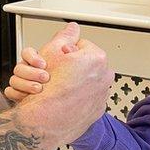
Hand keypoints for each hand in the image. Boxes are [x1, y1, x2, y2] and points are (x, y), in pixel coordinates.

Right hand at [4, 28, 77, 102]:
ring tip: (39, 89)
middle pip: (19, 66)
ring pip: (13, 79)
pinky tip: (28, 97)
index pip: (28, 52)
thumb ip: (68, 41)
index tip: (44, 64)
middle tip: (45, 77)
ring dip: (25, 84)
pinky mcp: (21, 98)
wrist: (63, 106)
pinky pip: (10, 92)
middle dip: (31, 72)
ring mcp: (24, 85)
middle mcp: (30, 72)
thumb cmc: (67, 82)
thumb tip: (73, 27)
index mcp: (39, 62)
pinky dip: (18, 94)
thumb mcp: (69, 58)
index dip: (33, 57)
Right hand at [14, 24, 113, 145]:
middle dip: (72, 66)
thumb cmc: (47, 89)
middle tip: (56, 73)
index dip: (65, 52)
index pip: (81, 46)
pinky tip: (64, 99)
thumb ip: (64, 36)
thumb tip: (72, 28)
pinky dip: (77, 98)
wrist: (45, 122)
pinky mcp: (97, 111)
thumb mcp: (51, 52)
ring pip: (86, 81)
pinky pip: (87, 98)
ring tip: (58, 87)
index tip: (58, 60)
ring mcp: (102, 95)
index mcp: (97, 58)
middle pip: (85, 63)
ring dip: (74, 82)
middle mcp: (104, 76)